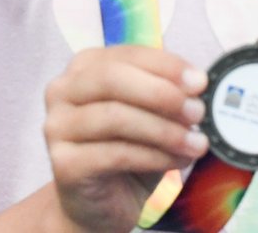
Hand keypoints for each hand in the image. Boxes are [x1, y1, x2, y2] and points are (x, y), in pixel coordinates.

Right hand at [42, 46, 208, 232]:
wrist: (99, 204)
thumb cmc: (126, 152)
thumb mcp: (150, 115)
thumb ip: (167, 94)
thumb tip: (196, 84)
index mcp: (84, 67)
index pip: (128, 54)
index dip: (167, 65)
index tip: (200, 82)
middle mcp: (63, 91)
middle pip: (113, 79)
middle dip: (162, 94)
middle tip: (197, 111)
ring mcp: (57, 127)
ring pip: (115, 117)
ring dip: (164, 130)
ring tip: (195, 143)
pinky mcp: (63, 163)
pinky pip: (115, 154)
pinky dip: (154, 156)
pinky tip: (176, 161)